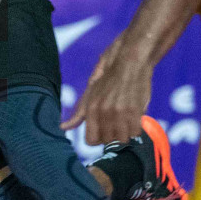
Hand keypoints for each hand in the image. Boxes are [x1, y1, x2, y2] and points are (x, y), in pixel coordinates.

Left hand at [60, 33, 153, 148]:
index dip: (99, 138)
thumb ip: (79, 112)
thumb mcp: (91, 90)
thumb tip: (63, 128)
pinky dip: (137, 126)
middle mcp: (102, 112)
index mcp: (90, 108)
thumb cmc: (111, 74)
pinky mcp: (135, 110)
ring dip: (127, 131)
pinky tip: (136, 114)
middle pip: (108, 141)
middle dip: (114, 134)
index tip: (106, 130)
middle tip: (119, 119)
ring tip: (127, 116)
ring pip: (123, 138)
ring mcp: (119, 112)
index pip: (91, 141)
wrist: (131, 59)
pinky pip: (136, 132)